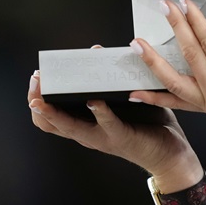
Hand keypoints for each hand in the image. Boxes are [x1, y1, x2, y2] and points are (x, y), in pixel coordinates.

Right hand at [27, 63, 200, 181]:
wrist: (171, 153)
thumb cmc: (146, 123)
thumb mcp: (121, 98)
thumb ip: (107, 78)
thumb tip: (95, 51)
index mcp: (85, 124)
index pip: (51, 117)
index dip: (37, 99)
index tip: (35, 78)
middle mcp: (88, 134)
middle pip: (51, 123)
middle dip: (38, 102)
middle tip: (35, 82)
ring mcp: (102, 137)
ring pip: (70, 128)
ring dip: (55, 112)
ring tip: (44, 99)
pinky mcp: (121, 137)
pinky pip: (107, 124)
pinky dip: (99, 112)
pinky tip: (94, 100)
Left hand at [129, 0, 205, 128]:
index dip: (196, 21)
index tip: (186, 3)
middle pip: (190, 56)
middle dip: (176, 28)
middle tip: (165, 7)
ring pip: (174, 82)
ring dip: (154, 62)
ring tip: (137, 45)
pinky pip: (176, 103)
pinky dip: (155, 97)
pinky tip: (136, 91)